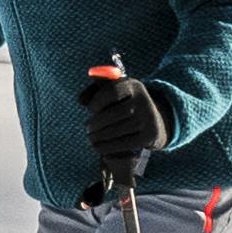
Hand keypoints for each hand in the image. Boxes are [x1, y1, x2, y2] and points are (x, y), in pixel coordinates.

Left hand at [74, 65, 167, 184]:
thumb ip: (93, 91)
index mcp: (132, 85)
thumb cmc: (121, 103)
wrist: (150, 119)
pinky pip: (126, 143)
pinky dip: (108, 147)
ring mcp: (148, 118)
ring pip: (120, 129)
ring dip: (101, 136)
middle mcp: (143, 100)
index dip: (98, 101)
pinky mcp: (150, 135)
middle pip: (116, 113)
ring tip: (91, 138)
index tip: (89, 109)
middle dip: (98, 122)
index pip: (113, 91)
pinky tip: (98, 147)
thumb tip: (81, 100)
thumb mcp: (110, 91)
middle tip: (88, 127)